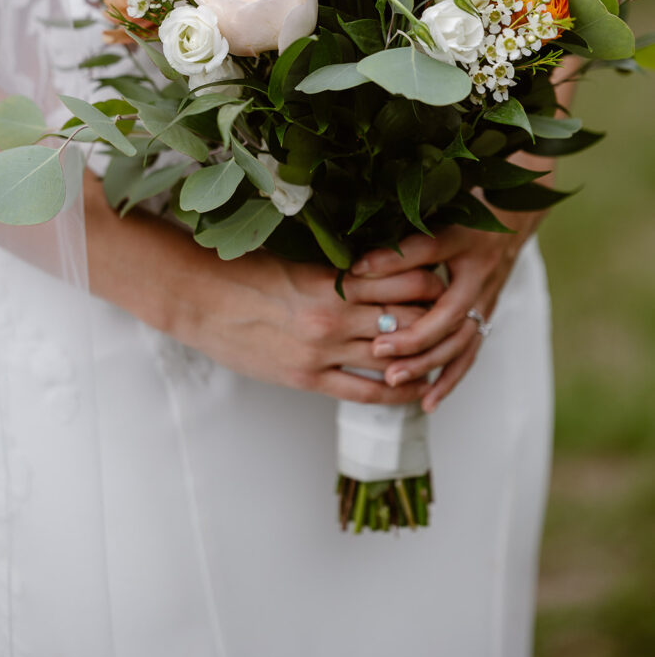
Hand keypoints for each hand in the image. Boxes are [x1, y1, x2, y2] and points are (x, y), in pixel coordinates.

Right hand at [84, 171, 446, 405]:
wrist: (201, 302)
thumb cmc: (244, 275)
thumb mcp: (296, 263)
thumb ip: (336, 272)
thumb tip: (373, 271)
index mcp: (331, 279)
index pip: (400, 279)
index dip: (430, 281)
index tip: (445, 278)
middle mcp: (334, 316)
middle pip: (404, 318)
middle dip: (434, 318)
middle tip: (455, 316)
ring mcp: (323, 351)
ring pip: (391, 357)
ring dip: (422, 356)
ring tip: (444, 353)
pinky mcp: (309, 379)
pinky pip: (365, 392)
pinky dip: (396, 391)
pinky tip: (414, 389)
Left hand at [350, 215, 537, 411]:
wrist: (512, 220)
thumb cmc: (466, 215)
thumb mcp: (436, 219)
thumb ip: (401, 242)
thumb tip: (357, 264)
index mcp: (465, 249)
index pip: (430, 259)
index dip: (397, 274)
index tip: (360, 279)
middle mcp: (478, 281)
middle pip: (448, 318)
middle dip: (413, 339)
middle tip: (378, 350)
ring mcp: (484, 303)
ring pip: (459, 344)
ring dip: (427, 365)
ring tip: (393, 380)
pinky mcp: (484, 319)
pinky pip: (468, 355)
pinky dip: (449, 380)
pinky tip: (427, 401)